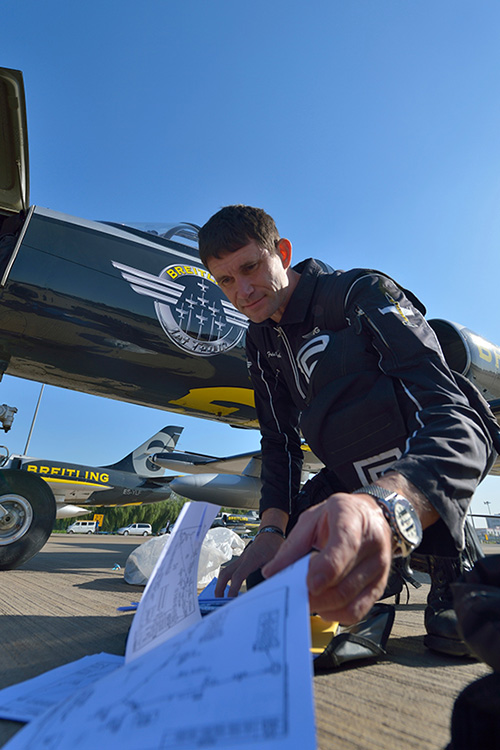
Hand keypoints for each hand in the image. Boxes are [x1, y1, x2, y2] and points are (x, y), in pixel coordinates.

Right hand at [215, 531, 284, 597]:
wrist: (270, 533)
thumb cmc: (274, 546)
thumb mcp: (277, 559)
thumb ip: (273, 572)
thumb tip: (272, 587)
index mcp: (251, 559)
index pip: (238, 576)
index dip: (233, 589)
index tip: (231, 600)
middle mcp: (243, 559)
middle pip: (225, 574)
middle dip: (220, 588)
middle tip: (220, 601)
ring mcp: (241, 559)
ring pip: (225, 572)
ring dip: (221, 584)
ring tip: (222, 597)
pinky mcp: (241, 560)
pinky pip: (231, 570)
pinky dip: (227, 580)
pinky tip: (230, 588)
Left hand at [262, 492, 392, 623]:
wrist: (368, 514)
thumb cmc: (338, 516)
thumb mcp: (312, 519)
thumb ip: (293, 545)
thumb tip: (272, 572)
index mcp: (352, 518)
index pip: (345, 546)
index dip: (328, 568)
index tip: (310, 584)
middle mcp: (372, 543)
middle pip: (344, 582)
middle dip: (316, 596)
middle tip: (294, 597)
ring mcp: (379, 566)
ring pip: (350, 600)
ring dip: (323, 606)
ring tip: (306, 599)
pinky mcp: (380, 585)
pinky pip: (359, 610)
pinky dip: (337, 614)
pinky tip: (324, 606)